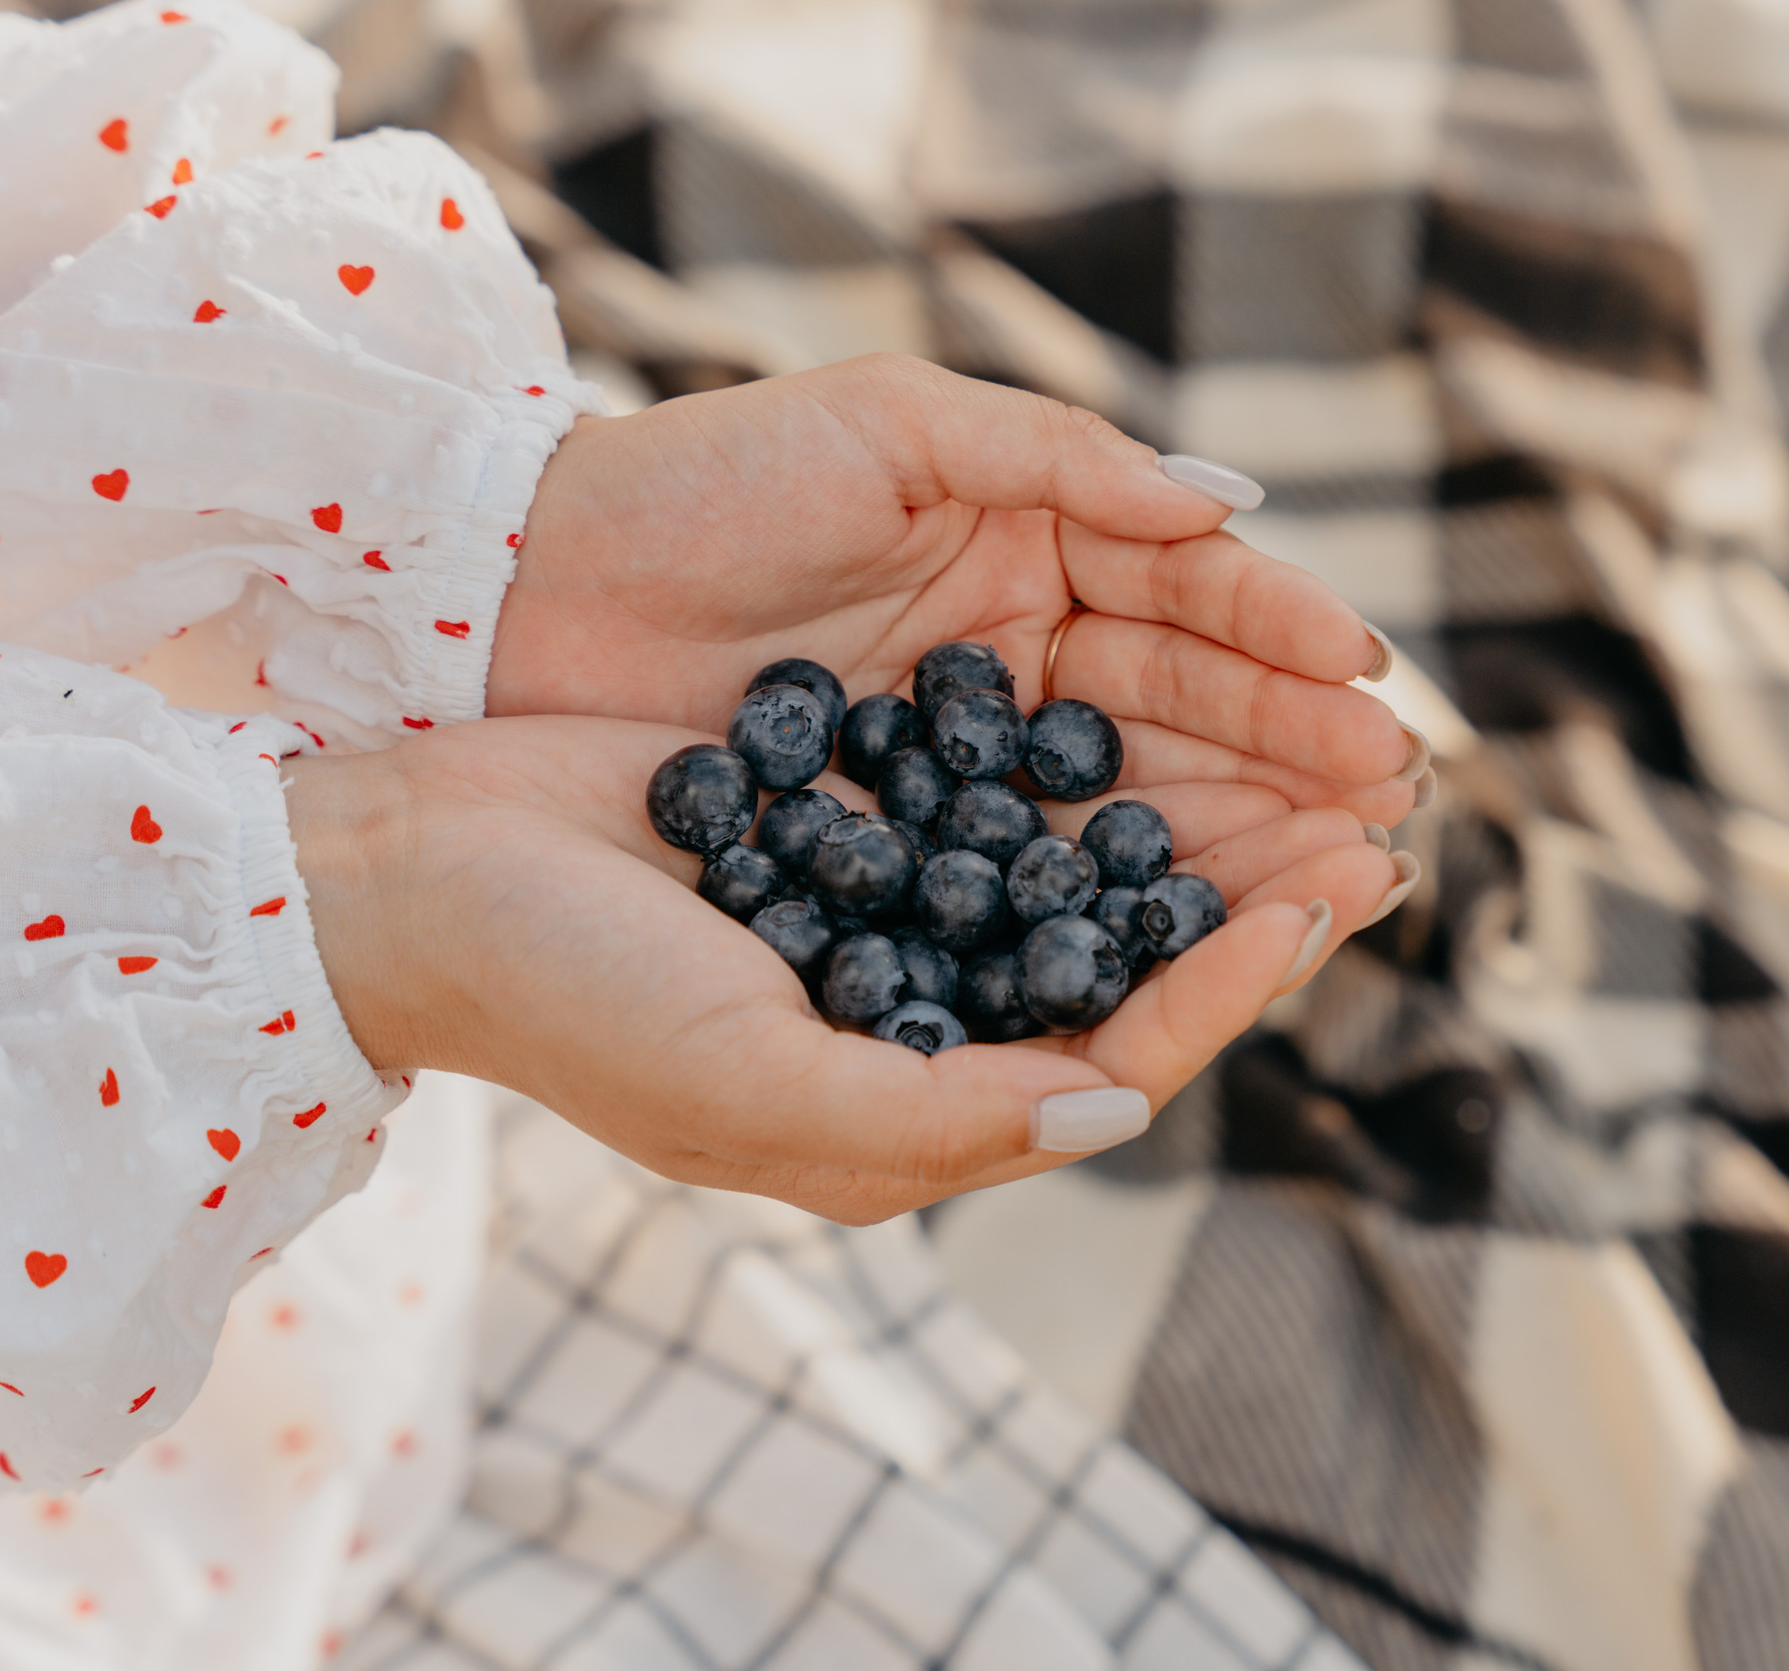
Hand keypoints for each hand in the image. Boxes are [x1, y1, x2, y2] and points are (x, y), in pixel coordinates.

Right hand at [286, 717, 1402, 1221]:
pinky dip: (1089, 734)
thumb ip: (943, 1116)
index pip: (1120, 1045)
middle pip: (1132, 949)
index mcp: (913, 1096)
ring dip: (1201, 800)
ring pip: (1087, 854)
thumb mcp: (756, 1087)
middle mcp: (920, 1003)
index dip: (1233, 978)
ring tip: (1311, 742)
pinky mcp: (850, 796)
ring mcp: (887, 898)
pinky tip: (1157, 672)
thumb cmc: (566, 993)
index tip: (1330, 897)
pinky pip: (1003, 770)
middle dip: (1256, 882)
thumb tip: (1116, 1112)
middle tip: (1381, 812)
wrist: (406, 868)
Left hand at [491, 354, 1423, 827]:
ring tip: (1340, 875)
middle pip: (1182, 724)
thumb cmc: (700, 487)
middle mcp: (1010, 670)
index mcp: (1023, 556)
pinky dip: (1118, 907)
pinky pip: (1031, 887)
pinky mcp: (894, 864)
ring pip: (1126, 812)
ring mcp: (959, 776)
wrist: (512, 600)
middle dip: (1292, 764)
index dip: (1284, 648)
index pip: (1188, 607)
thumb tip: (1238, 503)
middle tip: (1393, 810)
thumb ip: (1068, 459)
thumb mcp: (893, 427)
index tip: (1375, 693)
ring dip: (1237, 845)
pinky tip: (1200, 928)